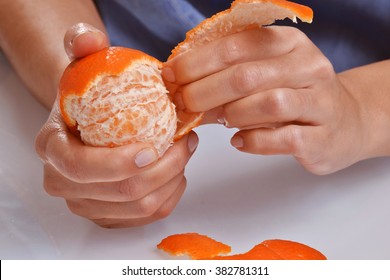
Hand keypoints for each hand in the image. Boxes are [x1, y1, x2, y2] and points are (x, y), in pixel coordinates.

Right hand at [35, 23, 198, 227]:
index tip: (153, 147)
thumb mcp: (83, 64)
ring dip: (173, 179)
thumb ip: (82, 45)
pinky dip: (172, 193)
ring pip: (141, 207)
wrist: (90, 119)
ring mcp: (87, 204)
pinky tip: (178, 171)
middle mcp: (64, 183)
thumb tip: (90, 40)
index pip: (81, 168)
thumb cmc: (90, 95)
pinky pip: (150, 215)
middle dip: (165, 167)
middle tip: (186, 141)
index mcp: (53, 149)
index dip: (120, 163)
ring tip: (186, 151)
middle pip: (122, 192)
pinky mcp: (110, 215)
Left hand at [163, 26, 367, 174]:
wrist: (345, 123)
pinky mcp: (323, 137)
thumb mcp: (266, 74)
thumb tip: (179, 84)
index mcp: (289, 43)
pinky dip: (254, 140)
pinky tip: (239, 141)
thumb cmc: (294, 96)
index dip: (197, 62)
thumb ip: (228, 75)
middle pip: (246, 75)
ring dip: (232, 114)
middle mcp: (309, 67)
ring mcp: (320, 102)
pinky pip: (284, 138)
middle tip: (183, 103)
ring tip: (219, 120)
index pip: (235, 46)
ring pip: (268, 103)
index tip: (171, 76)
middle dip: (204, 91)